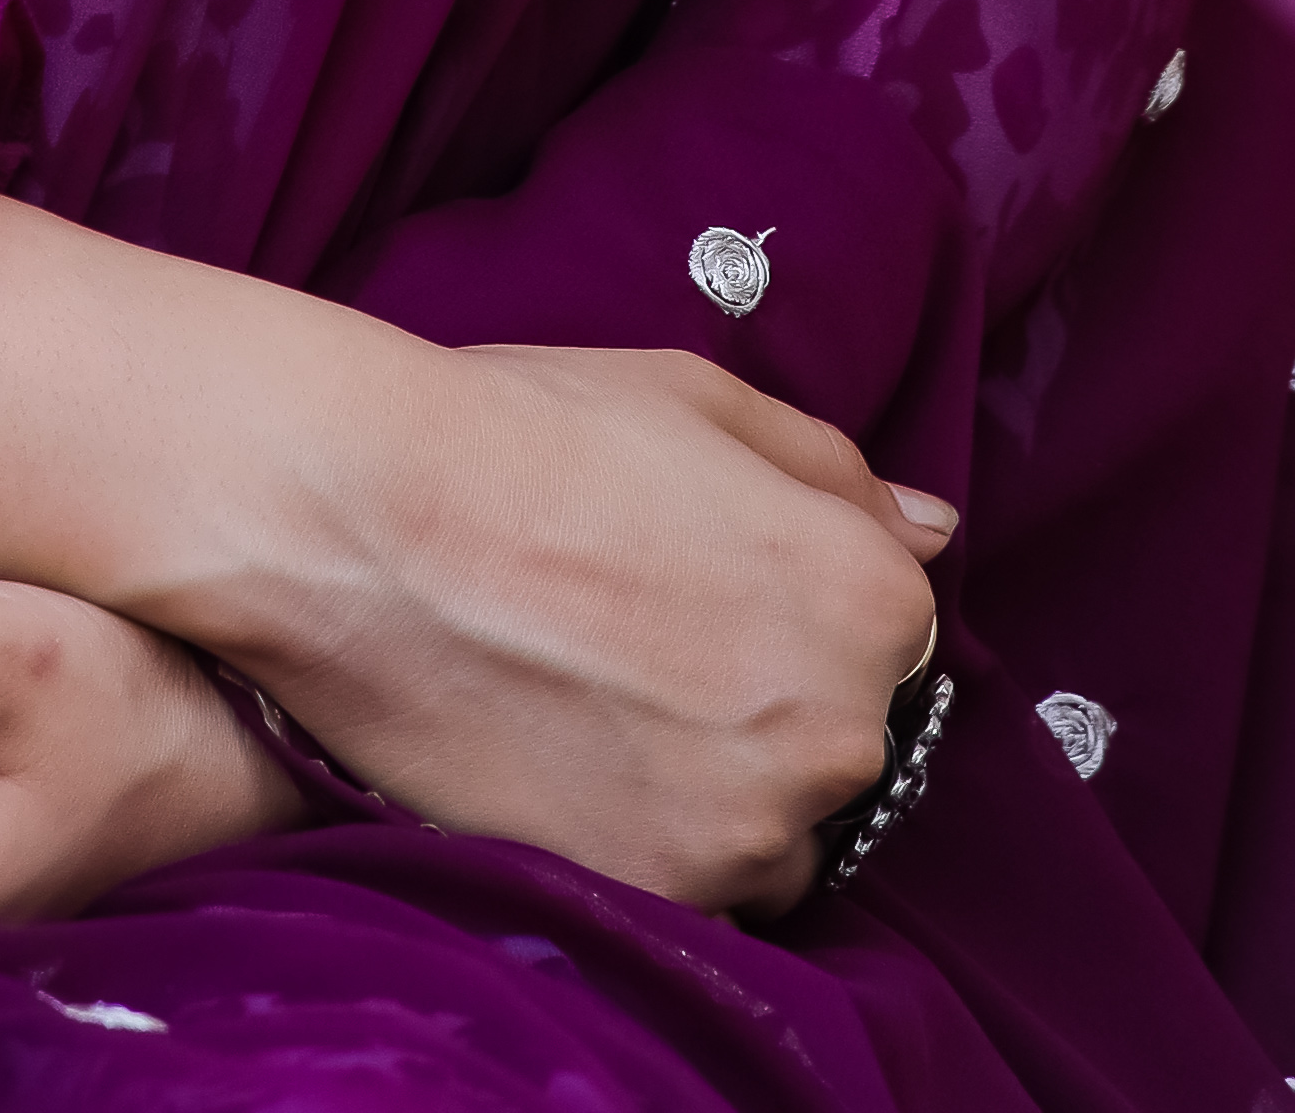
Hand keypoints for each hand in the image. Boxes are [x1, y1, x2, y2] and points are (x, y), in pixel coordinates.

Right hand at [259, 339, 947, 916]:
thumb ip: (833, 473)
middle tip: (645, 639)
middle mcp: (839, 730)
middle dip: (766, 698)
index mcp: (867, 597)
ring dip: (720, 785)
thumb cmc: (529, 435)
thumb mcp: (699, 400)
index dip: (798, 602)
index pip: (892, 633)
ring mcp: (751, 827)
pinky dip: (653, 837)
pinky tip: (576, 758)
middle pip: (839, 740)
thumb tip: (927, 529)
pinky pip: (698, 888)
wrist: (368, 523)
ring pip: (775, 830)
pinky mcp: (660, 893)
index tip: (713, 585)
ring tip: (604, 700)